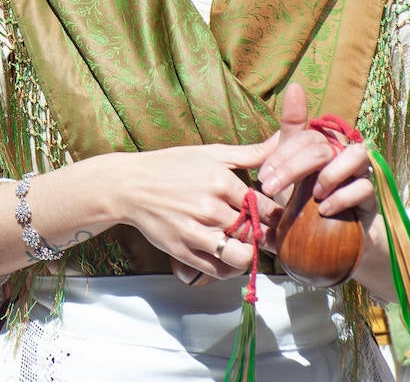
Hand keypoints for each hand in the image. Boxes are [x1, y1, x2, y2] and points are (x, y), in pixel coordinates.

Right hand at [115, 141, 277, 280]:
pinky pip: (218, 270)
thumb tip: (282, 139)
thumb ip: (250, 152)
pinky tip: (226, 256)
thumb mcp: (210, 153)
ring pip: (241, 256)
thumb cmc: (170, 166)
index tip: (275, 220)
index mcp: (220, 181)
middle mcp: (209, 207)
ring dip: (249, 255)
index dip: (276, 217)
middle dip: (265, 237)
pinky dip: (229, 269)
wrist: (128, 185)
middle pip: (256, 233)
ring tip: (245, 246)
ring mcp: (194, 231)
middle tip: (264, 236)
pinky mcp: (182, 250)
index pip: (266, 207)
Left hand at [258, 84, 376, 219]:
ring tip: (312, 194)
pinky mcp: (372, 196)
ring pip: (356, 155)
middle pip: (322, 146)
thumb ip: (288, 134)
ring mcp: (360, 173)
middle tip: (271, 188)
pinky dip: (342, 198)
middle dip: (292, 168)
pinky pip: (365, 188)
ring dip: (329, 175)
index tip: (263, 177)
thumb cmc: (302, 197)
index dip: (281, 155)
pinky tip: (324, 210)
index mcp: (322, 142)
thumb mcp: (289, 169)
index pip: (303, 135)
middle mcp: (343, 152)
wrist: (323, 236)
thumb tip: (295, 86)